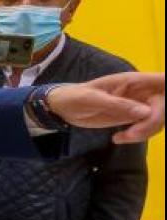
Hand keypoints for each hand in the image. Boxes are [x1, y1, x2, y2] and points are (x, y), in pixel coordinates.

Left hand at [49, 72, 163, 142]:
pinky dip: (139, 135)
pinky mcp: (132, 118)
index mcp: (133, 81)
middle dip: (153, 123)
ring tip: (122, 138)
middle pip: (164, 106)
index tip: (163, 108)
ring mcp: (138, 105)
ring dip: (146, 132)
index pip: (163, 80)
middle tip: (132, 135)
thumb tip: (146, 112)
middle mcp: (141, 92)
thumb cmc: (74, 97)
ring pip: (158, 119)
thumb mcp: (92, 99)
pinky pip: (147, 127)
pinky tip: (118, 138)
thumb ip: (118, 104)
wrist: (63, 108)